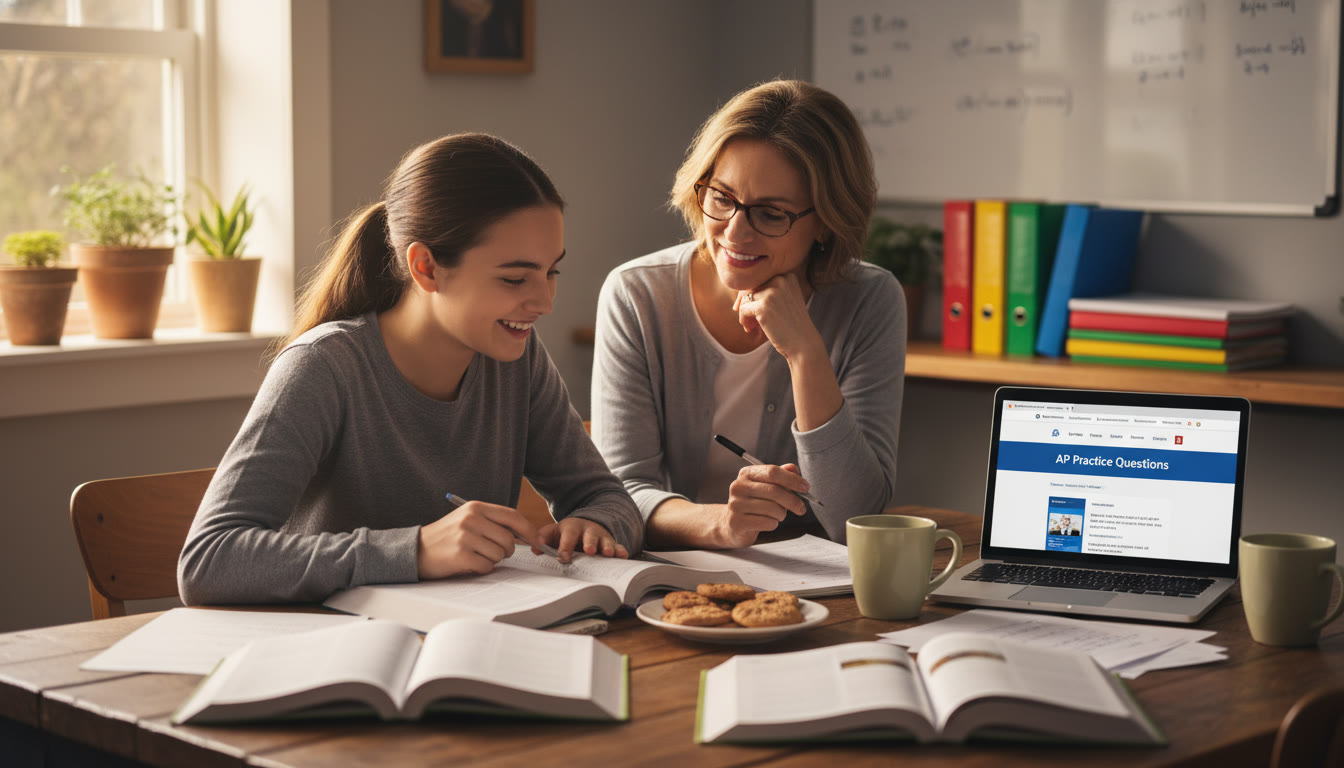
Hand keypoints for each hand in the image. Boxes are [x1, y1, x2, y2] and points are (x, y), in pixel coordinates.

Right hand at [417, 501, 543, 578]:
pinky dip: (481, 568)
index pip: (512, 516)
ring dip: (492, 560)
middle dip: (506, 550)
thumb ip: (492, 522)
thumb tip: (524, 534)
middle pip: (509, 539)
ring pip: (499, 554)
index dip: (528, 530)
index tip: (537, 540)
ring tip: (475, 555)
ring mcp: (466, 537)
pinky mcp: (461, 555)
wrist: (415, 550)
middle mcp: (472, 519)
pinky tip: (467, 563)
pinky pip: (487, 566)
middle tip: (491, 551)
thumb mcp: (467, 519)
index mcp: (475, 507)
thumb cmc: (445, 536)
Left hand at [539, 517, 628, 561]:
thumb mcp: (554, 532)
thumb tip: (535, 549)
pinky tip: (622, 556)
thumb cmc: (567, 533)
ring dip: (607, 547)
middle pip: (590, 535)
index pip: (568, 534)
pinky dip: (620, 551)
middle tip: (589, 550)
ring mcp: (601, 537)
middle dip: (589, 542)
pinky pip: (618, 546)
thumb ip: (544, 538)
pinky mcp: (611, 544)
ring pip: (606, 540)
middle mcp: (588, 530)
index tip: (563, 557)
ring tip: (607, 554)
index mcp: (572, 527)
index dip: (565, 546)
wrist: (586, 526)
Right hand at [714, 463, 810, 547]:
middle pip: (774, 491)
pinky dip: (773, 524)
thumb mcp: (767, 486)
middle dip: (793, 500)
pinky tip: (768, 522)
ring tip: (777, 515)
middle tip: (801, 508)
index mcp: (746, 473)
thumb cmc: (754, 503)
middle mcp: (738, 486)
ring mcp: (735, 504)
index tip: (806, 488)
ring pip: (772, 508)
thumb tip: (794, 469)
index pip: (772, 471)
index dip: (792, 479)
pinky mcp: (737, 522)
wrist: (732, 525)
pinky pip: (767, 522)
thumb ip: (781, 476)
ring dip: (782, 514)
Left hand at [734, 273, 824, 362]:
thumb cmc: (792, 325)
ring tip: (752, 326)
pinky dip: (744, 320)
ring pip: (745, 299)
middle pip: (750, 287)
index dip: (754, 296)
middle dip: (747, 304)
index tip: (755, 311)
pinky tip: (750, 329)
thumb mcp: (783, 301)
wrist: (804, 343)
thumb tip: (739, 295)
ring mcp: (772, 292)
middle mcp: (780, 279)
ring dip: (745, 314)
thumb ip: (767, 292)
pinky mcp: (763, 305)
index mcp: (787, 276)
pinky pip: (743, 309)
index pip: (760, 280)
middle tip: (752, 321)